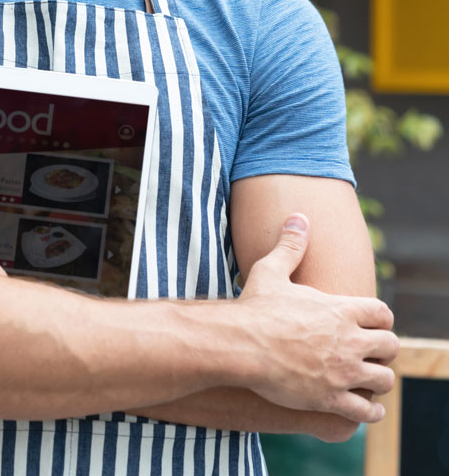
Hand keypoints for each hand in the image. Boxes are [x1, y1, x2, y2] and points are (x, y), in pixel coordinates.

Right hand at [236, 213, 398, 423]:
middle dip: (383, 350)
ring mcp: (342, 372)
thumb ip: (290, 245)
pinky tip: (364, 408)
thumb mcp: (270, 271)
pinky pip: (366, 411)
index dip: (380, 320)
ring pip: (383, 380)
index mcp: (340, 310)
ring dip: (378, 380)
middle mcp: (349, 341)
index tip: (371, 325)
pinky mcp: (331, 397)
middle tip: (370, 353)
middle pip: (390, 347)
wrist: (239, 344)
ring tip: (368, 380)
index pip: (383, 314)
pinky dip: (370, 411)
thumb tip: (299, 217)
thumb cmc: (254, 308)